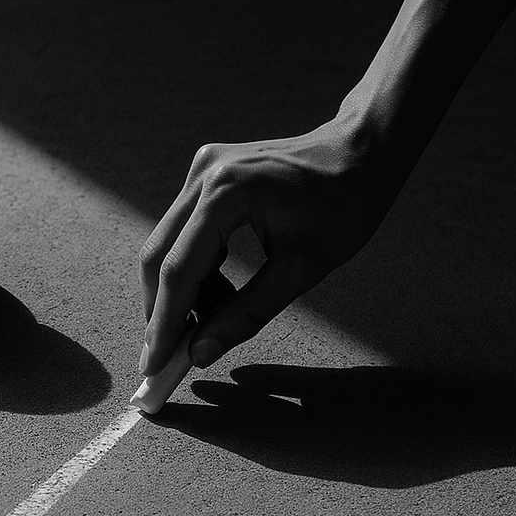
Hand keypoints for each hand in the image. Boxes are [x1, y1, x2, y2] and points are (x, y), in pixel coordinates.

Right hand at [138, 115, 397, 374]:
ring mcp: (201, 171)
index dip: (164, 322)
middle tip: (169, 354)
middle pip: (158, 255)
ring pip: (166, 244)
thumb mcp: (301, 270)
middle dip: (161, 309)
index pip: (178, 270)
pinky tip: (220, 288)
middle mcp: (204, 176)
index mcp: (227, 194)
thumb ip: (247, 313)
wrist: (361, 152)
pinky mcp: (205, 174)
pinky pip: (182, 229)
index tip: (154, 364)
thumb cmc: (345, 207)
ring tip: (214, 317)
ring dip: (180, 289)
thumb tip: (201, 352)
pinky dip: (193, 266)